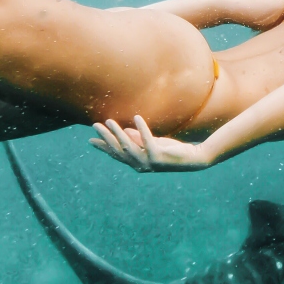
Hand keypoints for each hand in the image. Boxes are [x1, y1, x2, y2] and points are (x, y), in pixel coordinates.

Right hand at [89, 115, 210, 171]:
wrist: (193, 159)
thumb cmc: (172, 151)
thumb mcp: (153, 143)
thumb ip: (139, 139)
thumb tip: (125, 130)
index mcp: (137, 163)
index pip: (116, 154)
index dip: (103, 147)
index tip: (90, 140)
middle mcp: (140, 165)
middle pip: (119, 150)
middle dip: (106, 137)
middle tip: (96, 125)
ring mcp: (149, 162)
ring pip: (129, 146)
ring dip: (118, 133)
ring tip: (110, 121)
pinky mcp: (159, 155)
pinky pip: (148, 140)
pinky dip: (142, 129)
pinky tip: (137, 118)